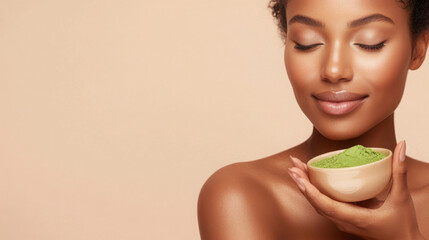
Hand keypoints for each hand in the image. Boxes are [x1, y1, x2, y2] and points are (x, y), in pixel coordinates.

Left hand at [287, 141, 424, 239]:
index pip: (326, 205)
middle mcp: (344, 222)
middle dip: (302, 183)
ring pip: (318, 205)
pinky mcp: (344, 219)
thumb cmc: (403, 226)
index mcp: (356, 219)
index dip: (310, 191)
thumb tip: (401, 147)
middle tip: (292, 165)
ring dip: (305, 187)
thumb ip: (399, 172)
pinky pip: (324, 205)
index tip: (298, 176)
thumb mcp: (402, 198)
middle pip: (317, 203)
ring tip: (296, 169)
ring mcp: (343, 222)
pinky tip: (310, 180)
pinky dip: (314, 192)